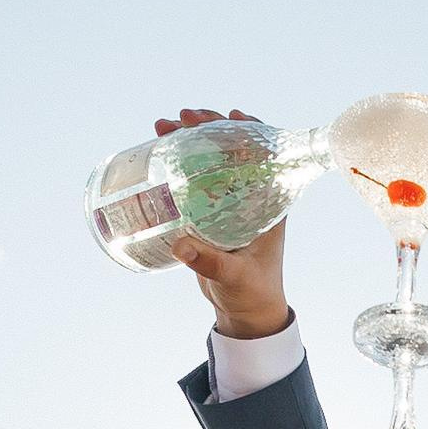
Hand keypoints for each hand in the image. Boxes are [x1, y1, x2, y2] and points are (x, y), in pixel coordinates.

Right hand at [156, 107, 293, 339]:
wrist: (246, 312)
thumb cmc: (252, 293)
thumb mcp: (234, 277)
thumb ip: (211, 263)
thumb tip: (181, 246)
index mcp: (269, 204)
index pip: (266, 155)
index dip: (250, 130)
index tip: (230, 116)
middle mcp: (250, 197)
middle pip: (231, 149)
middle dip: (207, 128)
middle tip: (181, 119)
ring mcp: (228, 202)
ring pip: (209, 159)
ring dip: (187, 139)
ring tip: (161, 128)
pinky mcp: (208, 212)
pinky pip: (193, 178)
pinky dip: (176, 161)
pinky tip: (158, 150)